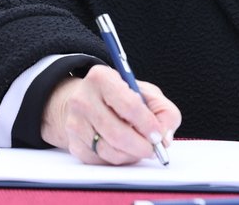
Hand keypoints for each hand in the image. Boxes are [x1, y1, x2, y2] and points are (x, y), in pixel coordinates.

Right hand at [40, 64, 181, 165]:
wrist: (89, 101)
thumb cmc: (123, 97)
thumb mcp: (147, 93)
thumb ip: (164, 112)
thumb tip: (164, 138)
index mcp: (102, 78)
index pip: (129, 106)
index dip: (147, 125)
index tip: (158, 135)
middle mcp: (83, 99)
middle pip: (117, 133)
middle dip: (141, 146)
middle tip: (153, 148)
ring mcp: (75, 122)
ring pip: (109, 150)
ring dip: (131, 155)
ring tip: (140, 148)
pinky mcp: (73, 143)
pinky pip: (101, 160)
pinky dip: (118, 159)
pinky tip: (124, 149)